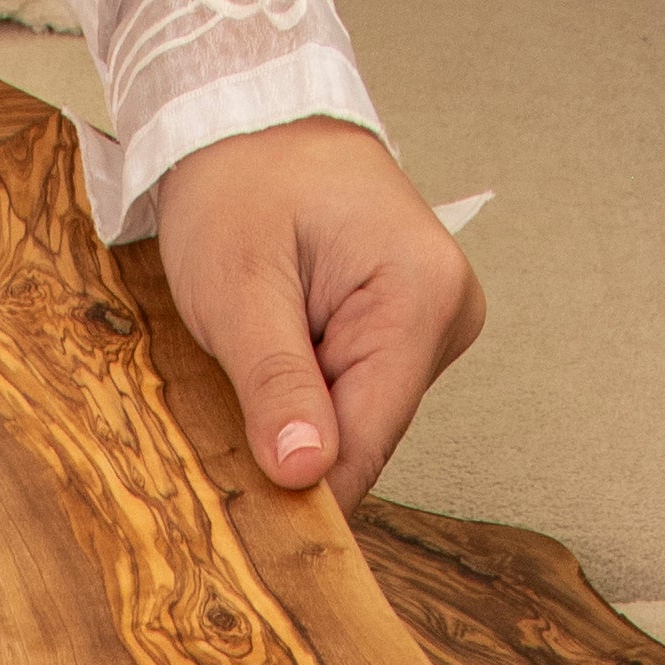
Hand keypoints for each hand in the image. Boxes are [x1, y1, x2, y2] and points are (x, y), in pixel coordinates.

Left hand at [154, 119, 485, 513]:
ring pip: (356, 423)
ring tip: (239, 374)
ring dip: (293, 421)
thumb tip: (306, 473)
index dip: (307, 496)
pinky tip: (263, 367)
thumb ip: (275, 383)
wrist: (247, 123)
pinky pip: (351, 395)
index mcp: (420, 297)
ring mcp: (430, 324)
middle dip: (293, 453)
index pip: (369, 442)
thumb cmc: (240, 185)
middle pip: (366, 438)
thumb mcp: (239, 288)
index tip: (252, 541)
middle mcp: (445, 314)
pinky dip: (301, 399)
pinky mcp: (403, 330)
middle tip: (218, 442)